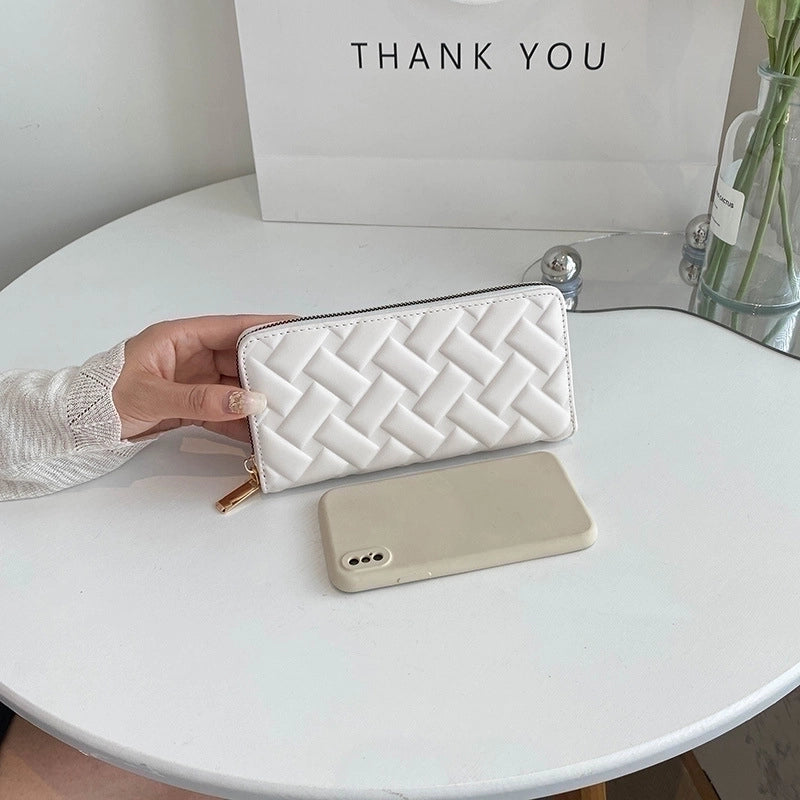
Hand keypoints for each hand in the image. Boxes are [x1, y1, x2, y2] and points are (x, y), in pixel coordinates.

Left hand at [112, 315, 291, 441]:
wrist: (78, 425)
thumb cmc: (103, 398)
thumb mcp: (152, 395)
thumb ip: (201, 400)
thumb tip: (249, 402)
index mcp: (180, 338)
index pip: (231, 328)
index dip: (265, 327)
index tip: (295, 329)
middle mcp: (191, 356)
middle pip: (239, 359)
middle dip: (267, 370)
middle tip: (299, 378)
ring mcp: (193, 382)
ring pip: (235, 388)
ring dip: (257, 400)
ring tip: (285, 409)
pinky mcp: (192, 405)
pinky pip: (223, 411)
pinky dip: (240, 423)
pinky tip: (259, 432)